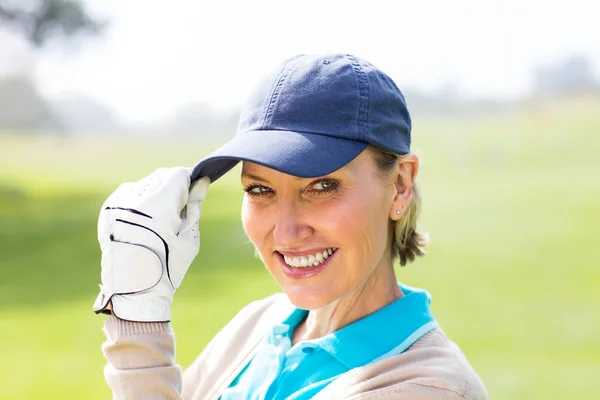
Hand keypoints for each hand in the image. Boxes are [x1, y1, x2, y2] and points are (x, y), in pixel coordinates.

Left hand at [93, 167, 209, 321]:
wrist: (134, 293)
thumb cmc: (168, 267)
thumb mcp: (189, 237)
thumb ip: (195, 205)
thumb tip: (202, 181)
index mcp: (157, 208)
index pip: (177, 175)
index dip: (190, 180)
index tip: (196, 189)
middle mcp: (133, 201)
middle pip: (160, 176)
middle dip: (174, 186)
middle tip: (182, 208)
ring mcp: (117, 205)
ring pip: (145, 183)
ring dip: (157, 192)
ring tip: (162, 218)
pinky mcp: (107, 212)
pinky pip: (129, 194)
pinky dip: (141, 201)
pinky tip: (146, 222)